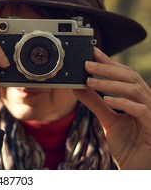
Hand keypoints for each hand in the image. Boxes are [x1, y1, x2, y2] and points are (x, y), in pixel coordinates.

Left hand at [74, 47, 150, 168]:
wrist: (138, 169)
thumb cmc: (128, 145)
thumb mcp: (108, 120)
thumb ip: (95, 103)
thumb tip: (78, 87)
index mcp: (138, 98)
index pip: (125, 74)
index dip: (109, 62)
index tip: (92, 52)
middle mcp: (148, 101)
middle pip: (130, 76)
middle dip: (108, 68)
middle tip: (87, 63)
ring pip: (135, 89)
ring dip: (110, 83)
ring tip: (90, 80)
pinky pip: (140, 110)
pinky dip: (123, 102)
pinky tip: (107, 99)